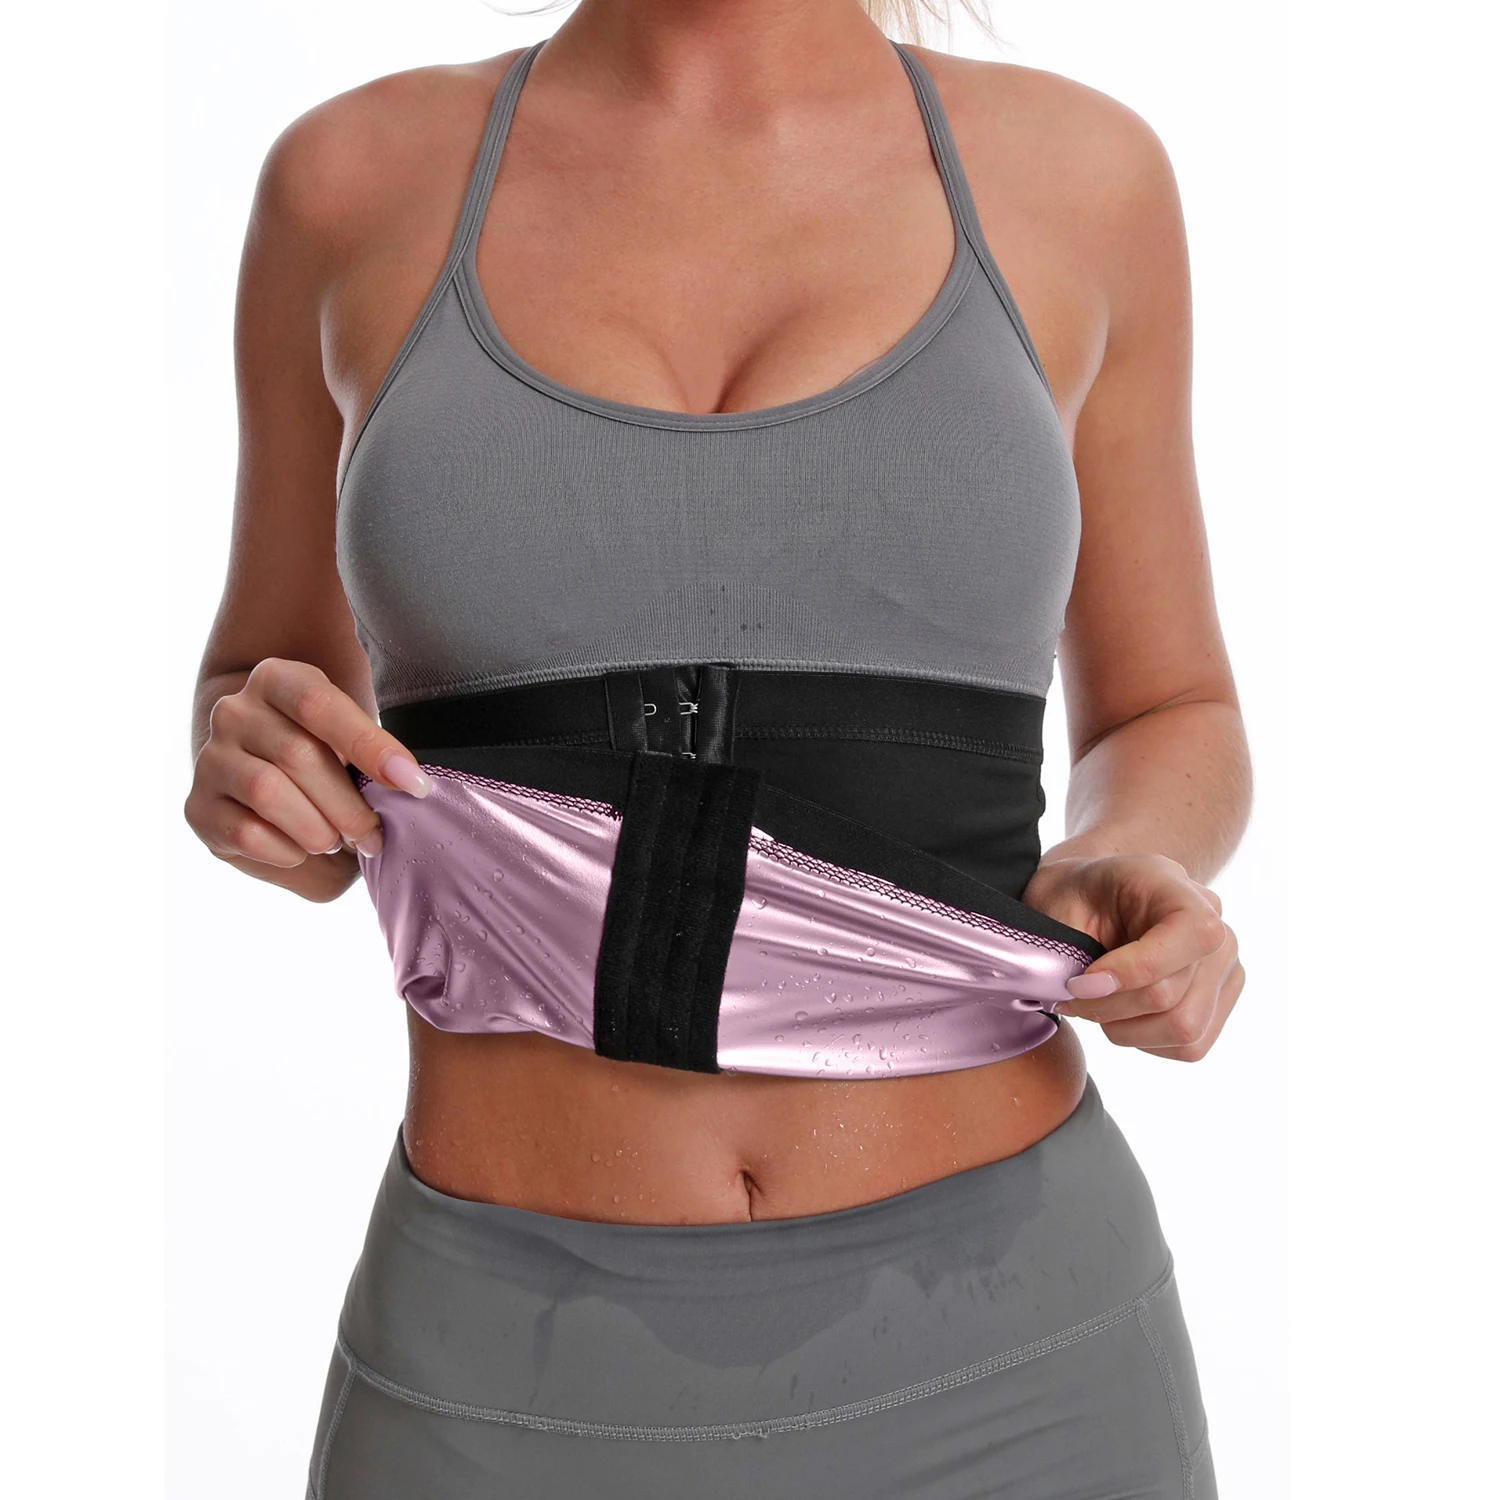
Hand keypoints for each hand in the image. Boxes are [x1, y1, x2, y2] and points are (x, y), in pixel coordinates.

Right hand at [185, 658, 429, 877]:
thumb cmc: (326, 756)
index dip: (371, 747)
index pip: (321, 705)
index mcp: (279, 680)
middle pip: (298, 754)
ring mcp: (210, 758)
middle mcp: (235, 711)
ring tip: (336, 842)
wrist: (264, 773)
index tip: (414, 785)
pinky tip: (301, 851)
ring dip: (316, 829)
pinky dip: (286, 852)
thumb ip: (371, 763)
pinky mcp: (197, 807)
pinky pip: (245, 833)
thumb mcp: (350, 741)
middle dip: (348, 805)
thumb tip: (407, 792)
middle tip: (373, 835)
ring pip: (268, 792)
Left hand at [1022, 853, 1243, 1060]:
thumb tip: (1073, 994)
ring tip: (1095, 1007)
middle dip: (1110, 1008)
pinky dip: (1145, 1040)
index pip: (1192, 934)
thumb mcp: (1059, 904)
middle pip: (1174, 995)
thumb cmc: (1075, 898)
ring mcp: (1226, 967)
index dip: (1132, 970)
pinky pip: (1191, 1045)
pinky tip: (1121, 1015)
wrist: (1094, 897)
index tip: (1079, 982)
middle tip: (1071, 1000)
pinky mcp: (1221, 1000)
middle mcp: (1217, 926)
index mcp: (1177, 886)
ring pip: (1185, 1029)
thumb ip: (1067, 948)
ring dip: (1126, 1029)